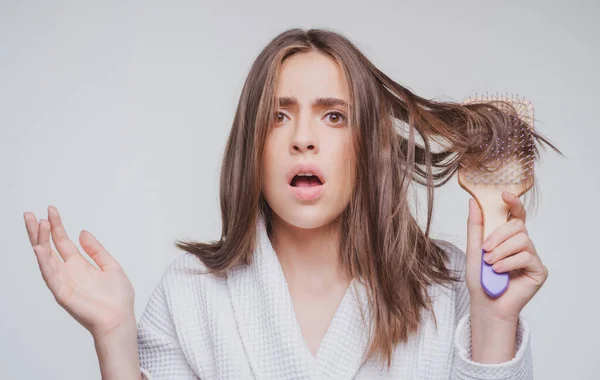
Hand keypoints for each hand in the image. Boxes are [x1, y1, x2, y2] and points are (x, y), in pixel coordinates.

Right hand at [24, 205, 134, 340]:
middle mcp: (68, 272)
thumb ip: (96, 250)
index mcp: (79, 265)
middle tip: (30, 214)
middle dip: (39, 231)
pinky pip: (50, 276)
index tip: (51, 210)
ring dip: (40, 242)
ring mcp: (63, 282)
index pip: (62, 241)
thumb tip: (82, 232)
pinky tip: (39, 249)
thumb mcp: (111, 266)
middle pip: (48, 247)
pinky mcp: (62, 293)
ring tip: (37, 224)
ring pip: (46, 258)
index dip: (56, 226)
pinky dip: (44, 263)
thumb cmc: (117, 298)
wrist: (120, 318)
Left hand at [465, 192, 548, 321]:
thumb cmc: (480, 278)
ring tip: (491, 264)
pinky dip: (509, 263)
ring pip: (522, 240)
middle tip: (485, 251)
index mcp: (507, 237)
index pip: (515, 214)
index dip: (513, 203)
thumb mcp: (474, 248)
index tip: (504, 194)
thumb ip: (475, 226)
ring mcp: (532, 256)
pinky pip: (527, 256)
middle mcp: (522, 244)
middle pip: (517, 226)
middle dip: (498, 236)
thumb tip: (473, 202)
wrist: (486, 303)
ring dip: (502, 251)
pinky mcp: (539, 270)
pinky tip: (499, 271)